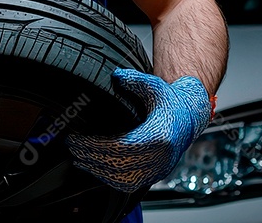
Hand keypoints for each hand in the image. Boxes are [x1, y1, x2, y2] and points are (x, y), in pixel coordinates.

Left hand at [66, 69, 211, 192]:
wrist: (189, 116)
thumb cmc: (171, 102)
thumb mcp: (154, 85)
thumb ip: (134, 79)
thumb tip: (115, 75)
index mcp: (160, 136)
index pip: (121, 146)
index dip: (95, 145)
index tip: (77, 138)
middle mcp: (161, 157)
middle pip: (119, 165)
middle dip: (91, 157)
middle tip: (72, 146)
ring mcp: (159, 169)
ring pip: (123, 180)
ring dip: (97, 171)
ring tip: (79, 158)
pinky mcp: (155, 175)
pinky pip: (130, 185)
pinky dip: (109, 179)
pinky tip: (95, 169)